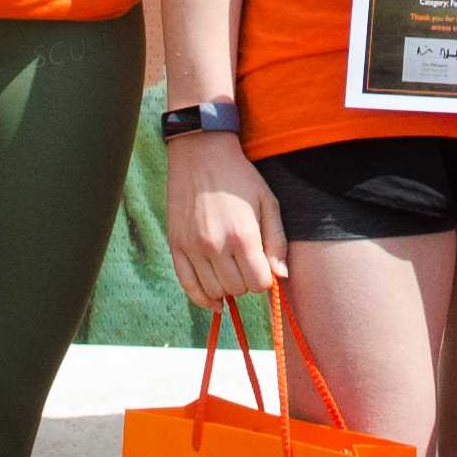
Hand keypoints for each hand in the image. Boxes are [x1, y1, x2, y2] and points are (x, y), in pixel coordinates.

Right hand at [168, 135, 284, 307]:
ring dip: (227, 288)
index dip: (265, 279)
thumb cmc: (240, 177)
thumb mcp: (268, 202)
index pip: (258, 283)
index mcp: (243, 234)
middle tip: (247, 264)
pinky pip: (188, 286)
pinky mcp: (176, 246)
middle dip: (247, 282)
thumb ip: (277, 240)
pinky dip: (202, 299)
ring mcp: (192, 247)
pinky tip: (214, 302)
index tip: (263, 266)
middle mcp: (216, 245)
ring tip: (232, 271)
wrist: (201, 154)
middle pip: (237, 289)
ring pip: (214, 291)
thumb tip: (281, 277)